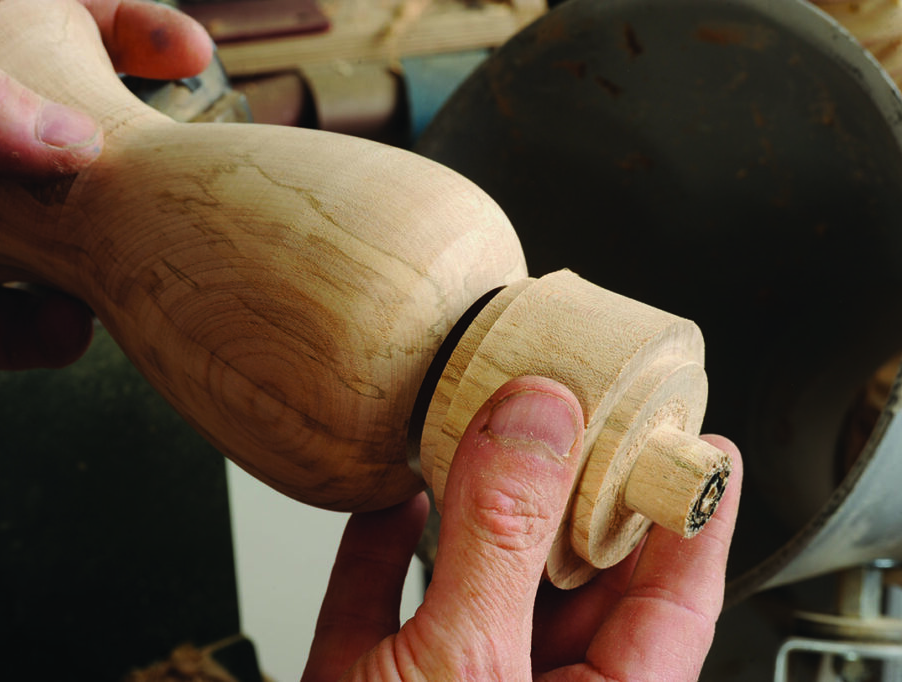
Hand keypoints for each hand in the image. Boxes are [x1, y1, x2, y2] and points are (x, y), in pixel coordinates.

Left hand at [0, 0, 213, 368]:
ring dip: (100, 256)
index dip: (120, 29)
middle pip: (62, 144)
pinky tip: (67, 327)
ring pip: (51, 243)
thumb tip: (64, 134)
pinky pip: (8, 324)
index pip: (38, 29)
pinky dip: (45, 331)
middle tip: (172, 173)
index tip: (185, 50)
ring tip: (128, 262)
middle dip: (127, 157)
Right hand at [304, 376, 741, 680]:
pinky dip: (385, 543)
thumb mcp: (464, 665)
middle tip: (583, 410)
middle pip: (571, 577)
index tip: (704, 445)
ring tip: (494, 431)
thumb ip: (500, 543)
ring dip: (477, 507)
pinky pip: (382, 599)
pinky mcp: (364, 681)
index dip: (693, 517)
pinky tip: (395, 494)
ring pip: (474, 582)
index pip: (672, 603)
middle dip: (575, 488)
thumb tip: (535, 421)